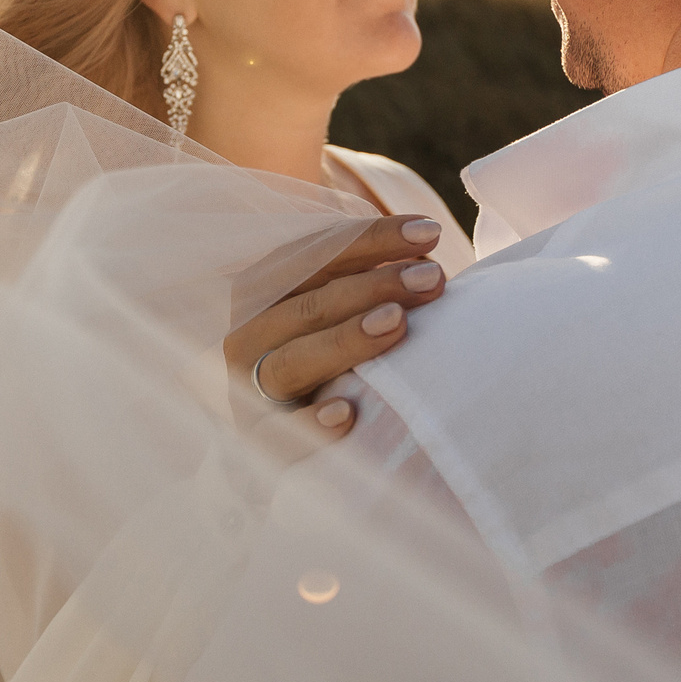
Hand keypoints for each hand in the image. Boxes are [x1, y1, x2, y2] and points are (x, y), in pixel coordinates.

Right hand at [225, 214, 449, 441]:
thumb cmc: (332, 365)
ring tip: (398, 322)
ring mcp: (249, 390)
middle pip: (308, 305)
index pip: (315, 256)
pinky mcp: (259, 444)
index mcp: (263, 292)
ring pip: (292, 361)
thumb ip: (366, 282)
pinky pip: (281, 434)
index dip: (371, 240)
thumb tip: (426, 250)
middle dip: (373, 286)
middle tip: (432, 277)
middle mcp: (248, 336)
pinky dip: (310, 422)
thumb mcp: (340, 315)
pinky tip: (346, 413)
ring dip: (345, 340)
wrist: (292, 449)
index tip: (429, 232)